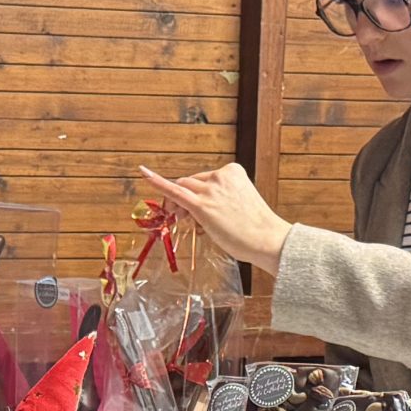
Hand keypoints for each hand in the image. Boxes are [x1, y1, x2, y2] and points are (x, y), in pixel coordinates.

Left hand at [137, 163, 292, 274]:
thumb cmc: (256, 227)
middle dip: (185, 199)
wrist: (267, 239)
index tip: (195, 206)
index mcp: (232, 171)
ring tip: (189, 220)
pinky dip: (157, 182)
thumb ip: (220, 199)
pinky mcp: (202, 206)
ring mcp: (210, 190)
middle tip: (186, 218)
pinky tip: (144, 173)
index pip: (204, 179)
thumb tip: (194, 209)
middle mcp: (220, 176)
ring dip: (179, 205)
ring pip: (183, 190)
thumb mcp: (239, 204)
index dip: (197, 193)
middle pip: (190, 183)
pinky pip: (174, 191)